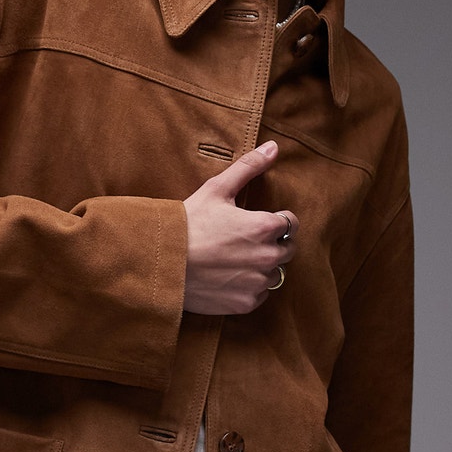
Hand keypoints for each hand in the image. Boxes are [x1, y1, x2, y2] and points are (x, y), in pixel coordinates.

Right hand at [182, 141, 296, 314]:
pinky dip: (248, 287)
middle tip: (243, 241)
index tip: (256, 222)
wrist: (160, 262)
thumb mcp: (216, 189)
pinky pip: (259, 295)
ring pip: (273, 274)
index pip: (291, 223)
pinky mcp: (245, 303)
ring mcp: (257, 282)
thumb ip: (249, 167)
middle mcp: (267, 257)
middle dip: (272, 244)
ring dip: (261, 267)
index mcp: (264, 227)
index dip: (275, 220)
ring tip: (233, 259)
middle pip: (287, 250)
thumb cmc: (187, 223)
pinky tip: (227, 277)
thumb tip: (274, 147)